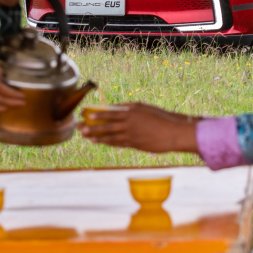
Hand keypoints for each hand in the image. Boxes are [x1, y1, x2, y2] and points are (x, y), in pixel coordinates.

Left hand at [79, 102, 199, 153]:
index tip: (86, 114)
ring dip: (96, 136)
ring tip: (86, 137)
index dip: (96, 114)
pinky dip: (107, 142)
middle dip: (91, 126)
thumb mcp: (144, 108)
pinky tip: (99, 142)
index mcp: (131, 112)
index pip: (109, 112)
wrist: (172, 132)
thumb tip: (116, 109)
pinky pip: (118, 143)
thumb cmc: (160, 118)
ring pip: (109, 136)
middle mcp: (128, 123)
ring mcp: (131, 134)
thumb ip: (129, 109)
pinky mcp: (134, 144)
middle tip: (79, 127)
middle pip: (106, 125)